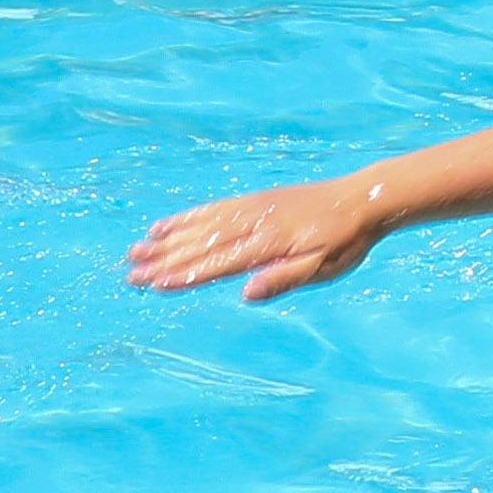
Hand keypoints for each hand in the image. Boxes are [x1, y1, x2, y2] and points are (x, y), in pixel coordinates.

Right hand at [130, 177, 388, 298]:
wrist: (362, 198)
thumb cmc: (345, 241)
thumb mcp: (324, 268)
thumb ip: (285, 278)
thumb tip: (245, 294)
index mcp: (270, 244)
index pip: (220, 263)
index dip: (186, 275)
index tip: (155, 284)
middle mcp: (255, 223)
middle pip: (202, 244)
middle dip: (164, 260)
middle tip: (130, 273)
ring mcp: (252, 208)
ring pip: (202, 224)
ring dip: (168, 239)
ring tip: (137, 250)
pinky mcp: (254, 200)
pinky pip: (215, 208)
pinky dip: (188, 217)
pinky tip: (167, 225)